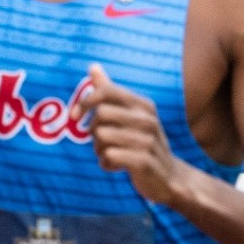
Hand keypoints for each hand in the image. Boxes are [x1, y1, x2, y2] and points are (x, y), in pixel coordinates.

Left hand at [72, 65, 182, 203]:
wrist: (168, 177)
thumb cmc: (142, 143)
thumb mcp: (131, 115)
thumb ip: (110, 91)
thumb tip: (93, 66)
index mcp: (143, 105)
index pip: (106, 91)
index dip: (85, 102)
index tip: (75, 116)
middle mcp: (148, 119)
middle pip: (100, 115)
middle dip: (93, 131)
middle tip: (101, 142)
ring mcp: (148, 140)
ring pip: (102, 138)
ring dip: (99, 150)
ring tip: (111, 154)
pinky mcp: (144, 161)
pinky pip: (109, 157)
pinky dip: (106, 164)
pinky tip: (116, 166)